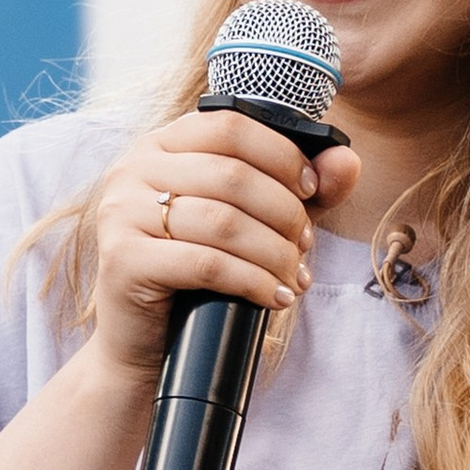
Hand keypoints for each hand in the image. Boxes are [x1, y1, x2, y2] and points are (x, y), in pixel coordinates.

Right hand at [81, 111, 361, 392]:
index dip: (281, 154)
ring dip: (274, 252)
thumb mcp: (252, 221)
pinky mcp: (124, 261)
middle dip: (284, 212)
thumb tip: (347, 161)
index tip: (310, 189)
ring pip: (223, 222)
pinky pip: (206, 264)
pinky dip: (254, 282)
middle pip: (232, 174)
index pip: (229, 125)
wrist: (144, 344)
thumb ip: (299, 187)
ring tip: (294, 276)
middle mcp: (132, 170)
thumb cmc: (197, 277)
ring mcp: (121, 214)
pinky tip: (275, 297)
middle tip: (305, 245)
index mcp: (159, 145)